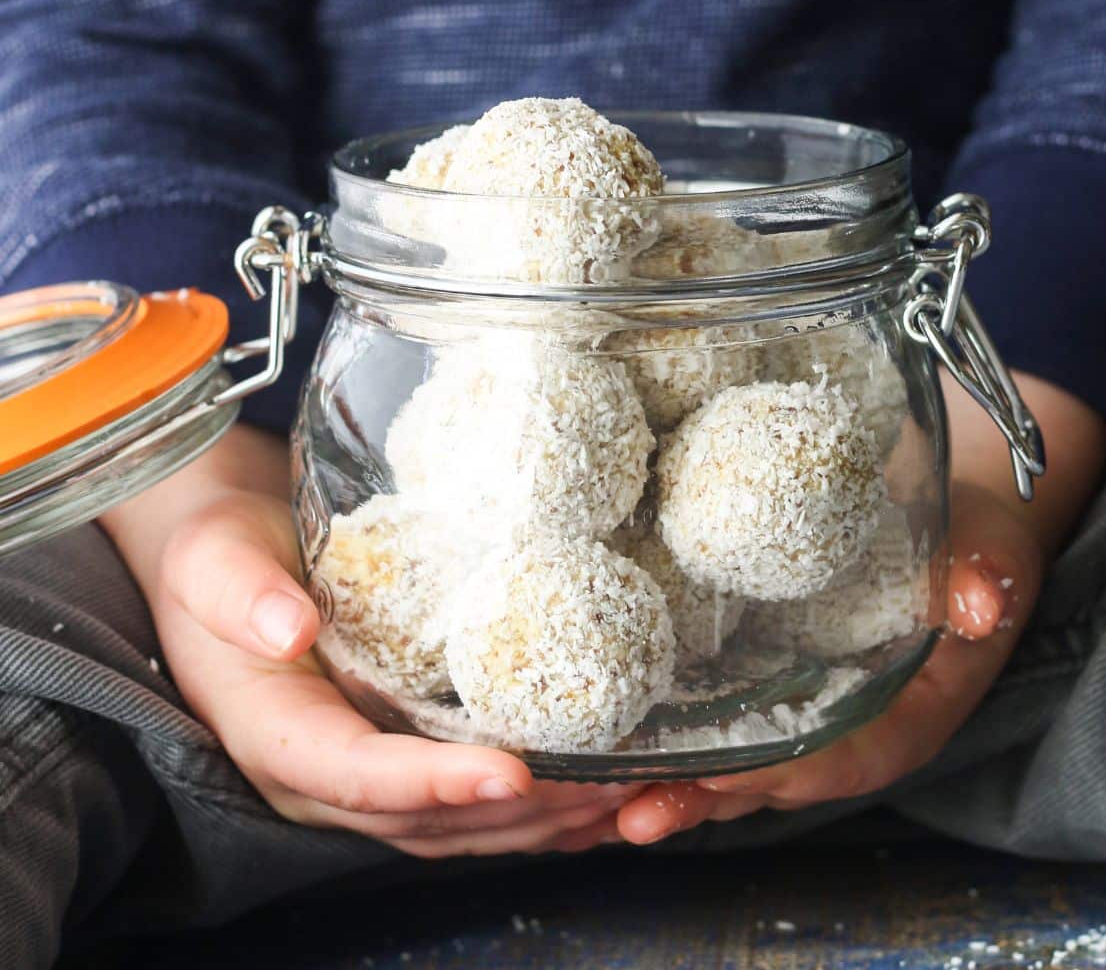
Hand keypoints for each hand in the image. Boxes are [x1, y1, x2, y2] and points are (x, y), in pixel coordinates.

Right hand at [102, 426, 637, 857]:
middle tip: (600, 790)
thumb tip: (289, 627)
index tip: (510, 773)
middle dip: (514, 812)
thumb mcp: (214, 559)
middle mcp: (322, 776)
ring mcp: (361, 776)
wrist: (235, 560)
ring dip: (537, 822)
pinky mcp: (396, 755)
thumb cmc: (221, 554)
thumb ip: (240, 592)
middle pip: (423, 818)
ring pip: (454, 825)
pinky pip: (464, 802)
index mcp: (275, 735)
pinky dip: (530, 809)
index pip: (356, 776)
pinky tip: (590, 796)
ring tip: (617, 798)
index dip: (432, 782)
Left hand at [609, 370, 1105, 845]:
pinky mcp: (778, 687)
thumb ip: (983, 576)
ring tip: (607, 805)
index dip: (784, 770)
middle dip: (709, 797)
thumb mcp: (988, 552)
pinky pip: (730, 729)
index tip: (721, 771)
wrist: (952, 527)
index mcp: (907, 715)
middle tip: (636, 811)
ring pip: (744, 766)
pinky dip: (678, 745)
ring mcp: (813, 715)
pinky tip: (619, 753)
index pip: (844, 758)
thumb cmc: (971, 542)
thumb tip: (981, 601)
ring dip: (680, 787)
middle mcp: (855, 731)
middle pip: (778, 779)